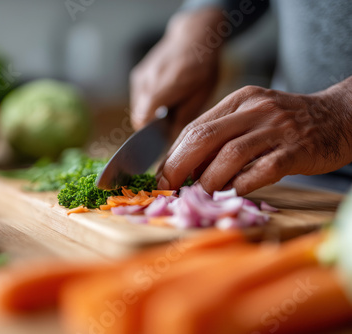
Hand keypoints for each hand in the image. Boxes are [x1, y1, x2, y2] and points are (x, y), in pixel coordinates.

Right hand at [130, 8, 222, 136]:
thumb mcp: (202, 94)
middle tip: (167, 129)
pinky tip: (162, 102)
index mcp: (169, 83)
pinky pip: (138, 99)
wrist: (192, 37)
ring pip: (137, 109)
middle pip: (139, 115)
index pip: (145, 116)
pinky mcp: (137, 76)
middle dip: (150, 127)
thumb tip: (171, 140)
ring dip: (148, 116)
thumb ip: (184, 117)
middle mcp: (150, 79)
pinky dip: (146, 106)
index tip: (160, 141)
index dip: (149, 133)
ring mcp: (141, 77)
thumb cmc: (203, 66)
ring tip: (167, 113)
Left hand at [156, 82, 351, 194]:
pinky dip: (243, 184)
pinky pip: (263, 169)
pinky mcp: (297, 150)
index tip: (162, 176)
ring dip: (209, 179)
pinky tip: (233, 192)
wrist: (339, 117)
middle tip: (170, 187)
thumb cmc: (288, 123)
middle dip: (180, 165)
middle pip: (205, 136)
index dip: (173, 154)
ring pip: (231, 154)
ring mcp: (278, 129)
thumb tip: (186, 166)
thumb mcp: (252, 117)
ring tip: (202, 193)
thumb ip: (222, 136)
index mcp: (239, 100)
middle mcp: (256, 110)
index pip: (195, 127)